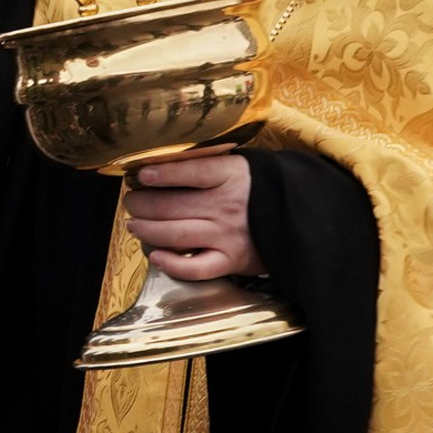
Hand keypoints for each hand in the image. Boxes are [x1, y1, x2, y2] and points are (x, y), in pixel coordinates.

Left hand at [125, 154, 262, 280]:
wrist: (301, 219)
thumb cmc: (260, 190)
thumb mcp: (241, 166)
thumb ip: (209, 164)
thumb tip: (162, 165)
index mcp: (232, 175)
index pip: (191, 172)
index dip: (163, 174)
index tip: (141, 176)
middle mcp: (227, 205)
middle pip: (171, 205)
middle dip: (141, 204)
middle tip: (131, 203)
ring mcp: (228, 235)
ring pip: (175, 234)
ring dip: (147, 230)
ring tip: (134, 225)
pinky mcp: (232, 260)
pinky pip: (196, 268)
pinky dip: (172, 265)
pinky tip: (157, 257)